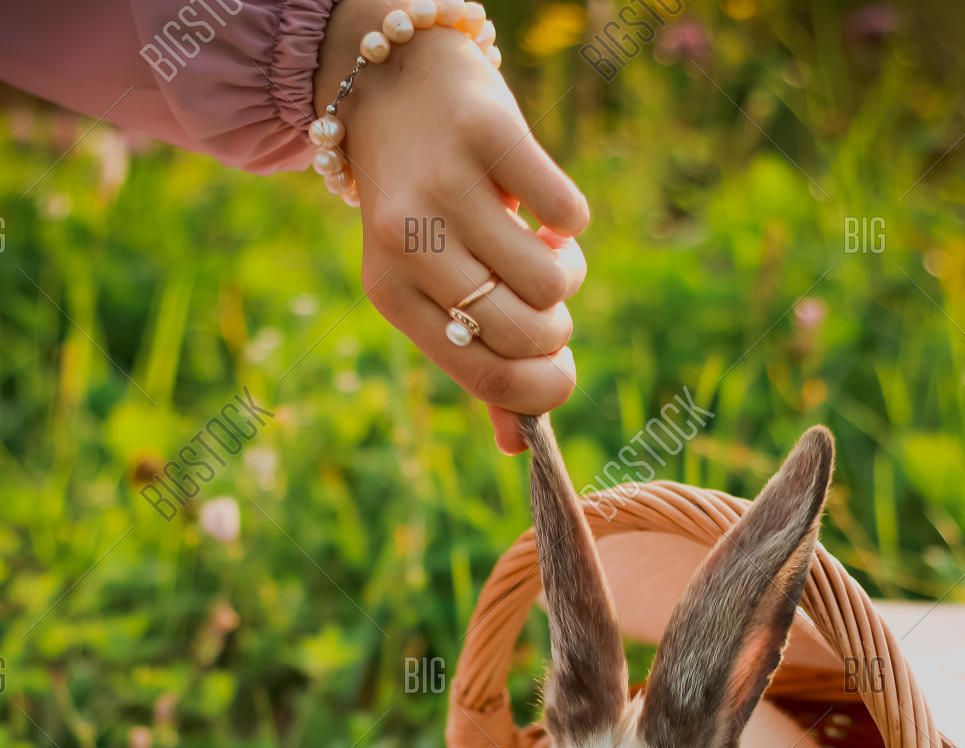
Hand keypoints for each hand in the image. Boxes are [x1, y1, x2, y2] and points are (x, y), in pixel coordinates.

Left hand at [314, 0, 588, 451]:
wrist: (392, 83)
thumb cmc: (422, 205)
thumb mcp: (428, 283)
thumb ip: (473, 361)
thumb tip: (518, 446)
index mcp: (390, 295)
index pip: (486, 378)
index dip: (543, 389)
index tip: (561, 371)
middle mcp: (409, 243)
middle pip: (526, 334)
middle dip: (558, 331)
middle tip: (546, 301)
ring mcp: (447, 185)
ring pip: (552, 280)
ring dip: (567, 273)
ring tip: (543, 247)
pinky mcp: (489, 132)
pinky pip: (568, 213)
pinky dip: (571, 221)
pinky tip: (544, 207)